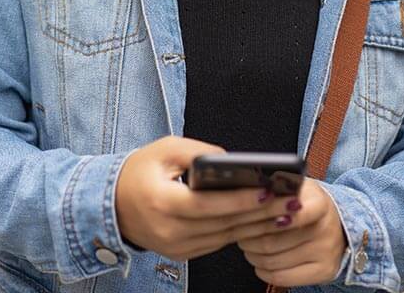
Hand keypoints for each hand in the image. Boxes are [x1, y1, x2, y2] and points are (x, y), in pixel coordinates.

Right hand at [114, 137, 300, 261]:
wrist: (110, 205)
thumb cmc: (139, 171)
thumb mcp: (165, 149)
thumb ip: (200, 152)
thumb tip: (234, 162)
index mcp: (163, 202)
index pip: (208, 204)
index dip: (240, 200)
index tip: (268, 190)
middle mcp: (170, 230)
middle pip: (224, 224)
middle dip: (261, 212)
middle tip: (292, 201)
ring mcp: (176, 247)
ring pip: (225, 237)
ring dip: (257, 225)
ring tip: (286, 211)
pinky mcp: (181, 254)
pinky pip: (217, 243)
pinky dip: (240, 232)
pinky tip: (263, 222)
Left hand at [236, 178, 347, 287]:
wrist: (338, 226)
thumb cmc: (308, 204)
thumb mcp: (299, 188)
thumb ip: (279, 187)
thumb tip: (252, 190)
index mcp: (319, 203)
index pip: (293, 213)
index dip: (265, 215)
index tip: (250, 213)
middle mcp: (326, 228)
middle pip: (273, 240)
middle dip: (248, 237)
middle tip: (237, 232)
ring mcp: (326, 252)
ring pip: (273, 260)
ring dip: (252, 254)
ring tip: (247, 245)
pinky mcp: (324, 272)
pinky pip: (282, 277)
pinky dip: (263, 270)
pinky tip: (259, 262)